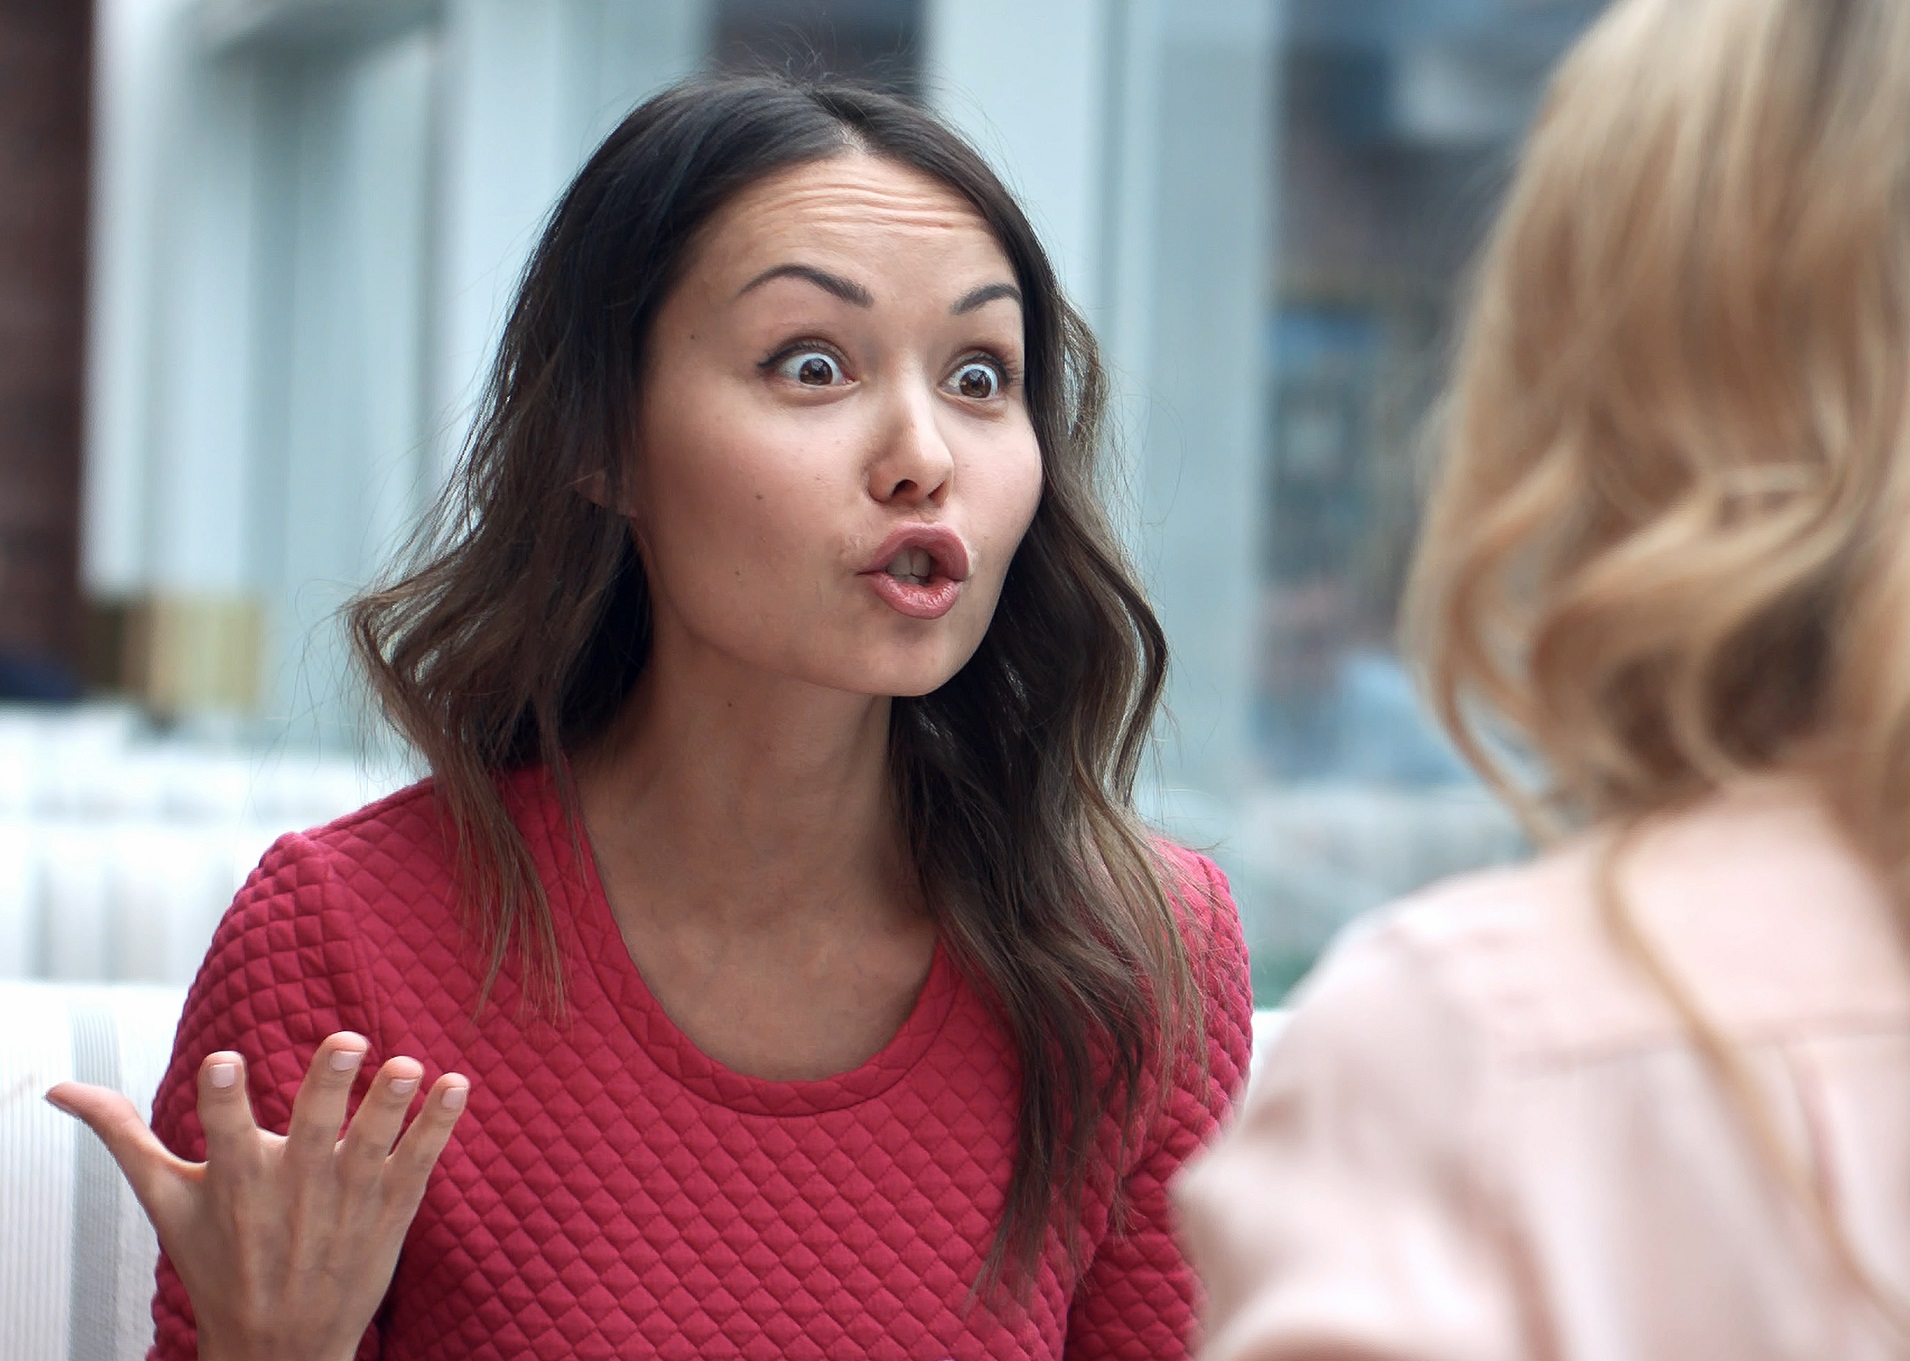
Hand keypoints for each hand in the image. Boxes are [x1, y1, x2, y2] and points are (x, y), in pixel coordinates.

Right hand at [46, 1032, 469, 1360]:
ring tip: (412, 1063)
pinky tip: (459, 1084)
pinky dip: (440, 1128)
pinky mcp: (390, 1211)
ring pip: (374, 1146)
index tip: (223, 1061)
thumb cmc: (217, 1262)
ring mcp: (346, 1200)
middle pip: (314, 1130)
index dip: (222, 1097)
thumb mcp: (167, 1202)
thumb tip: (60, 1086)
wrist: (279, 1349)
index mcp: (235, 1181)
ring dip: (394, 1104)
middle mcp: (293, 1188)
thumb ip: (124, 1136)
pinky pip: (420, 1163)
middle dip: (329, 1087)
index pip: (224, 1130)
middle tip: (349, 1040)